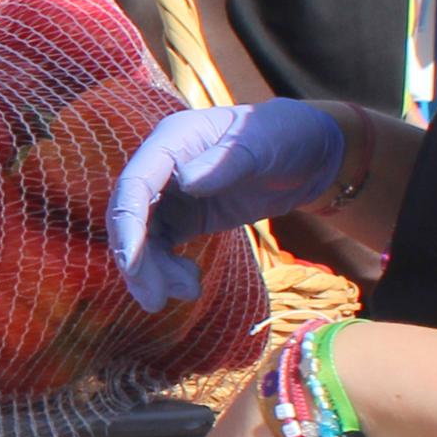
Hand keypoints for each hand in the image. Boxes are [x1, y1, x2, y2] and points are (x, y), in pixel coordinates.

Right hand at [107, 101, 349, 308]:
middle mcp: (162, 167)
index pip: (135, 182)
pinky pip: (161, 248)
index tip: (131, 262)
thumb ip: (227, 161)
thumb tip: (186, 181)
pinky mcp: (183, 218)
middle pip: (130, 215)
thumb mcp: (263, 145)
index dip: (127, 222)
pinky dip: (168, 270)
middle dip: (137, 259)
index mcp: (173, 140)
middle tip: (155, 299)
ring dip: (153, 270)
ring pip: (142, 238)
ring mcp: (170, 194)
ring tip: (189, 291)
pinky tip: (191, 284)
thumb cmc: (287, 137)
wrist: (309, 156)